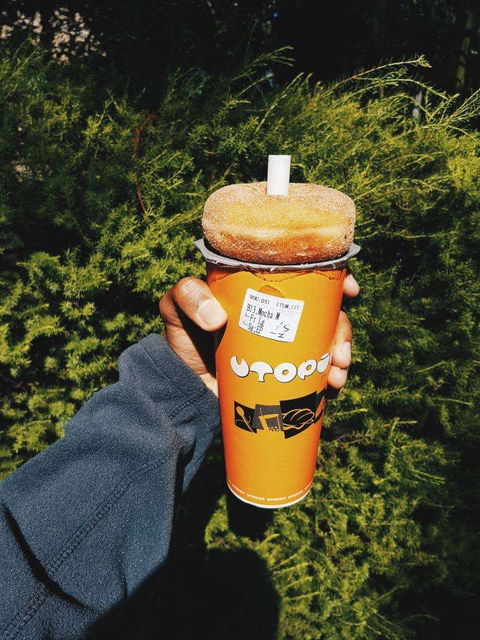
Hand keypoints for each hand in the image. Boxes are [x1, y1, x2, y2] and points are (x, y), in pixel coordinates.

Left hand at [159, 275, 359, 396]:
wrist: (183, 387)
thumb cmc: (181, 340)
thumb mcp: (175, 309)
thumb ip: (186, 297)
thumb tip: (218, 318)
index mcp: (261, 287)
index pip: (305, 273)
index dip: (335, 276)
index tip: (349, 289)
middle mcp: (279, 312)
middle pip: (325, 309)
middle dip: (342, 326)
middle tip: (338, 349)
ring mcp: (286, 342)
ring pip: (328, 338)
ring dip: (342, 351)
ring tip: (336, 371)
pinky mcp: (288, 370)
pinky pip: (319, 368)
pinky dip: (332, 375)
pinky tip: (332, 385)